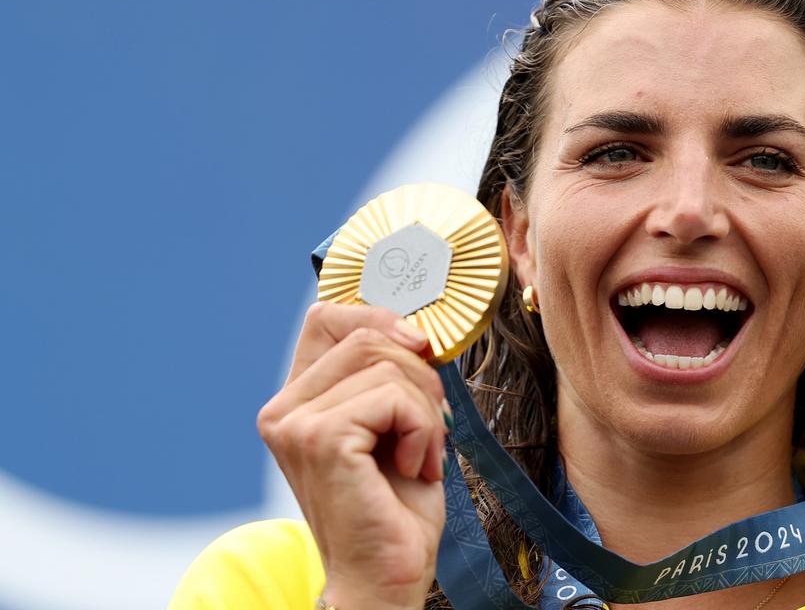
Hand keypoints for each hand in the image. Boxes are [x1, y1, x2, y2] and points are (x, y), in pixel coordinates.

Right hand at [258, 302, 450, 609]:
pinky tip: (415, 468)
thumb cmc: (394, 510)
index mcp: (297, 401)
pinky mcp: (321, 439)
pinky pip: (395, 397)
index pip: (329, 317)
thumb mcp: (396, 424)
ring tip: (420, 455)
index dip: (380, 318)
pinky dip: (424, 429)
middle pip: (367, 336)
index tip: (420, 349)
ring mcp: (296, 423)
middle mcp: (283, 409)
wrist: (385, 578)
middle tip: (431, 427)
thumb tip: (416, 331)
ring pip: (387, 363)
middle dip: (420, 375)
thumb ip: (391, 374)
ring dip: (426, 409)